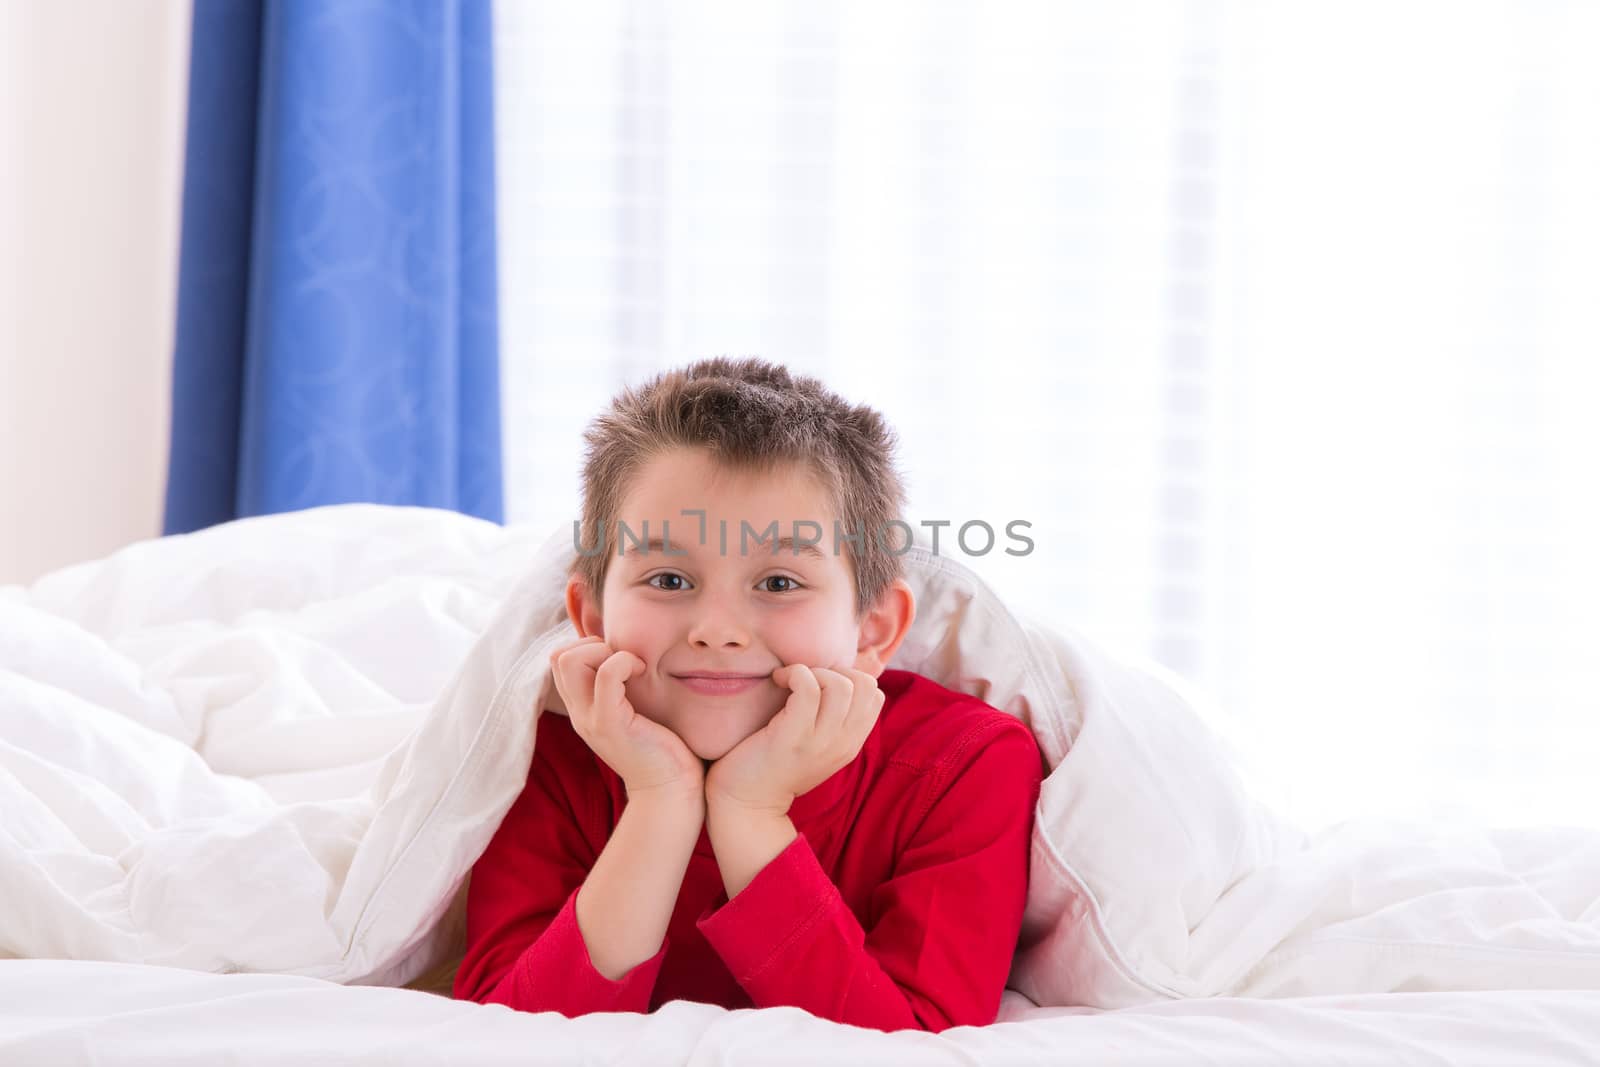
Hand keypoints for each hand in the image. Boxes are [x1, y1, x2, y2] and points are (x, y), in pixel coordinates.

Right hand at [548, 636, 704, 802]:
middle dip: (592, 644)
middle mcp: (579, 713)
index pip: (558, 660)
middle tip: (624, 662)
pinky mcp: (610, 724)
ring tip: (632, 667)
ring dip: (604, 651)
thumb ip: (623, 686)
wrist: (670, 790)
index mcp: (582, 708)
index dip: (586, 647)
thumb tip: (628, 650)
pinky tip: (642, 672)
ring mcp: (590, 719)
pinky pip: (606, 675)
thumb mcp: (634, 709)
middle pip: (557, 656)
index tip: (619, 659)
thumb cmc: (662, 746)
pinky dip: (624, 661)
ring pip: (569, 660)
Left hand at [705, 664, 885, 816]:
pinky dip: (794, 673)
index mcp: (851, 744)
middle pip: (865, 685)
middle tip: (806, 679)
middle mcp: (842, 743)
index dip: (850, 677)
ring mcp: (820, 741)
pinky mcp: (793, 737)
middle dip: (835, 670)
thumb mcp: (817, 746)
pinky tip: (778, 680)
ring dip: (813, 671)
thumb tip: (834, 677)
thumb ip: (832, 721)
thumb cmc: (775, 765)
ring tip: (791, 680)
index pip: (875, 695)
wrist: (747, 803)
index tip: (821, 683)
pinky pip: (808, 688)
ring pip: (840, 685)